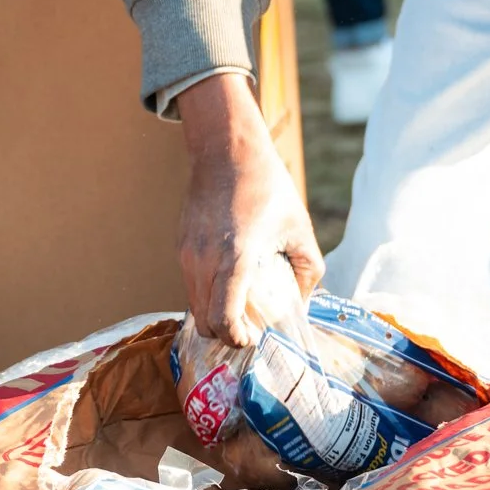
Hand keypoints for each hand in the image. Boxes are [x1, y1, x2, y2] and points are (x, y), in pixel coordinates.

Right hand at [174, 73, 323, 343]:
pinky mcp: (180, 246)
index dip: (236, 338)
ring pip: (193, 306)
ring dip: (213, 317)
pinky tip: (227, 287)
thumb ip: (308, 268)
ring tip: (240, 313)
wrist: (226, 150)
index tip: (252, 339)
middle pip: (204, 321)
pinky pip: (190, 285)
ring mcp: (187, 253)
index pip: (223, 317)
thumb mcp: (299, 226)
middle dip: (225, 335)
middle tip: (249, 332)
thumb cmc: (267, 186)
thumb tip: (304, 303)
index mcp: (235, 256)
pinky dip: (206, 297)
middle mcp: (204, 259)